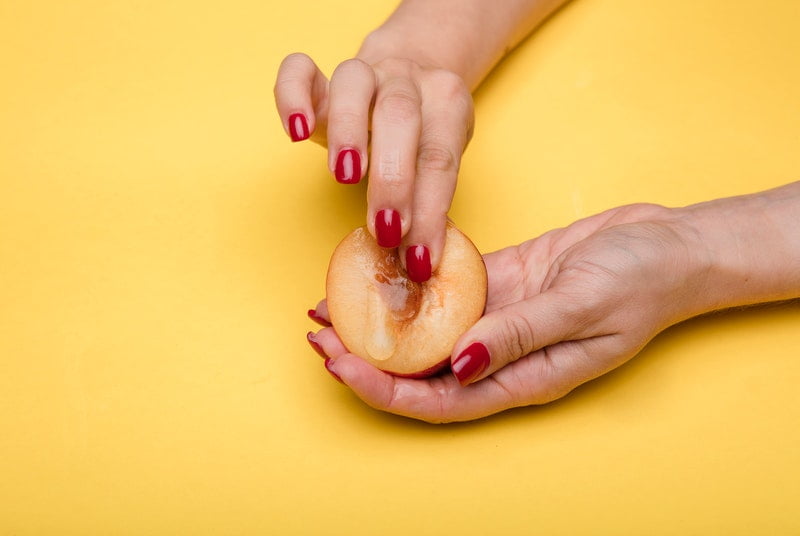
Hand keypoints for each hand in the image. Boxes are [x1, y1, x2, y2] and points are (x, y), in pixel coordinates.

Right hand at [275, 53, 473, 281]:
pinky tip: (296, 132)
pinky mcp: (322, 78)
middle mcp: (407, 81)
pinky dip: (292, 97)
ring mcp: (366, 73)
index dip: (430, 212)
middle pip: (401, 117)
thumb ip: (428, 203)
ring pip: (354, 84)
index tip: (418, 259)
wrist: (413, 74)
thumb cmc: (424, 136)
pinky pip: (300, 71)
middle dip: (392, 179)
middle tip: (384, 229)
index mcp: (447, 104)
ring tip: (344, 176)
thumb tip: (418, 265)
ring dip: (349, 131)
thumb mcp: (438, 163)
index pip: (440, 160)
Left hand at [308, 203, 712, 421]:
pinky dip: (411, 283)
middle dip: (366, 356)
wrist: (669, 247)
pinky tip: (379, 269)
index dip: (385, 388)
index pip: (439, 399)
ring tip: (332, 303)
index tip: (340, 365)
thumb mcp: (583, 307)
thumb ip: (521, 335)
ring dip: (380, 319)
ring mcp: (497, 318)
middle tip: (319, 333)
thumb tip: (459, 363)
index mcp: (523, 377)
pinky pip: (445, 287)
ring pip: (425, 328)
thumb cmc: (640, 282)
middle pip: (420, 368)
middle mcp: (501, 354)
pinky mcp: (499, 282)